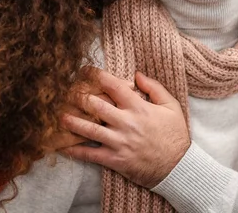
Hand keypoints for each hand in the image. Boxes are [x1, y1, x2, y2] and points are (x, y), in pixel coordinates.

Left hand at [61, 70, 189, 188]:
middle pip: (95, 105)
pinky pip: (90, 154)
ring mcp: (118, 142)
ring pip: (88, 129)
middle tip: (66, 92)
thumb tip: (136, 74)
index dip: (96, 76)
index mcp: (138, 107)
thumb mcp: (171, 106)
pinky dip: (75, 150)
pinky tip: (63, 145)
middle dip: (78, 97)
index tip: (85, 70)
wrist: (178, 167)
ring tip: (59, 115)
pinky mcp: (114, 159)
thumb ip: (154, 87)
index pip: (113, 86)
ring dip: (71, 122)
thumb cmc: (175, 135)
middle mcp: (125, 122)